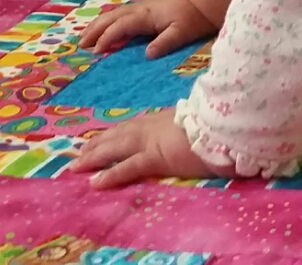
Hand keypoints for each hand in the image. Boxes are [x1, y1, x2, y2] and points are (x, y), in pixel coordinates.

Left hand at [71, 110, 222, 188]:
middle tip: (78, 152)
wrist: (226, 126)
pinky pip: (128, 168)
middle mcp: (152, 127)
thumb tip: (191, 128)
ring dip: (93, 157)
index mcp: (164, 118)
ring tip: (75, 167)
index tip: (100, 137)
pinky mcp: (156, 158)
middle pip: (117, 134)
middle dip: (96, 143)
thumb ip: (189, 123)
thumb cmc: (218, 122)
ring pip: (114, 148)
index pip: (133, 126)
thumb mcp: (200, 118)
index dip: (114, 132)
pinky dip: (110, 174)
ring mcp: (152, 142)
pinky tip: (95, 183)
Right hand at [79, 0, 215, 57]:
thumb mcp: (182, 32)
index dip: (107, 38)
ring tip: (84, 38)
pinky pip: (119, 14)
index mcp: (145, 16)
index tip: (96, 51)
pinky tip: (103, 28)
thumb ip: (164, 43)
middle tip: (80, 45)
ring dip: (97, 25)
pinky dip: (107, 21)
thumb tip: (146, 55)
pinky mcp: (144, 8)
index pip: (120, 27)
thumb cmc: (193, 16)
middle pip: (110, 18)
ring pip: (112, 14)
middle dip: (94, 30)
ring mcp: (141, 7)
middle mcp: (139, 9)